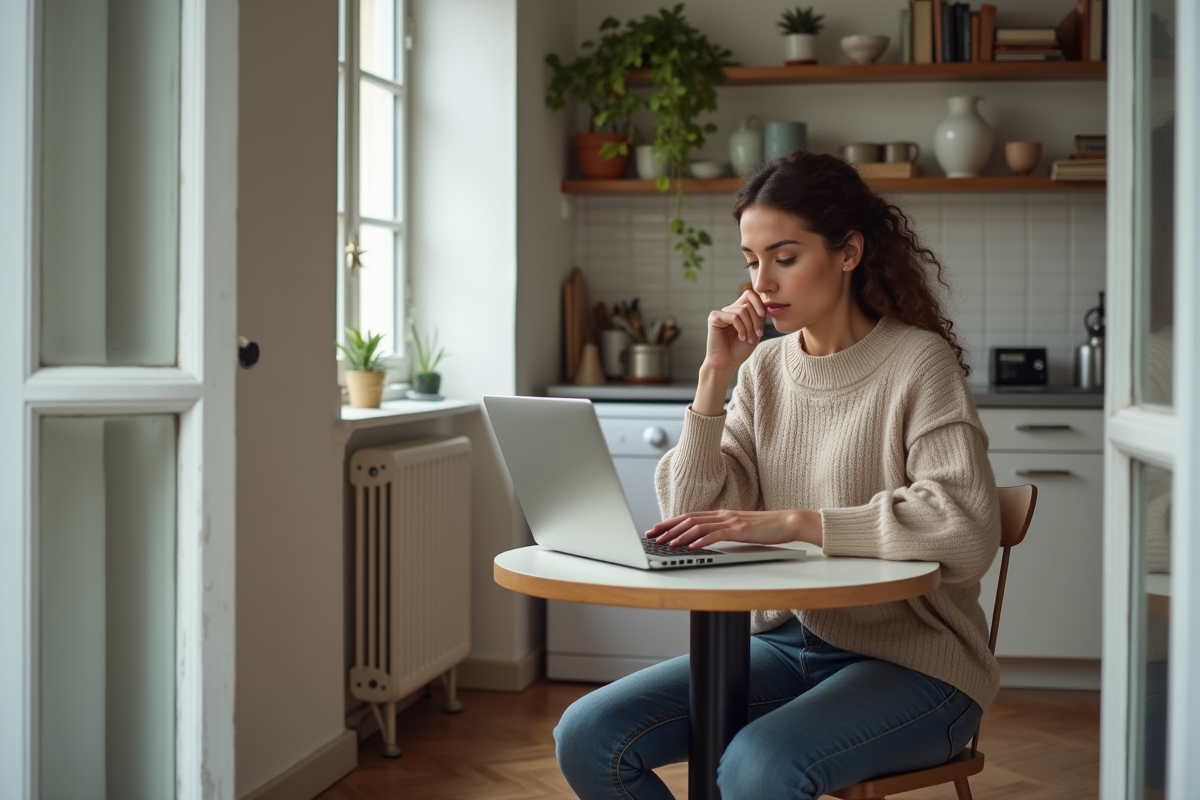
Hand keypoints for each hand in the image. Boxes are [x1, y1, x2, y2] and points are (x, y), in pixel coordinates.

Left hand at [645, 509, 822, 549]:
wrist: (788, 522)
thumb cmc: (766, 528)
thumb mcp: (740, 529)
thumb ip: (723, 531)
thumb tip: (705, 540)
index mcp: (722, 514)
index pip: (690, 517)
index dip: (671, 522)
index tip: (656, 528)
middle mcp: (723, 515)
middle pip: (689, 519)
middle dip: (668, 527)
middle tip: (652, 534)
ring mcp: (731, 521)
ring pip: (699, 526)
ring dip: (680, 535)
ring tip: (666, 543)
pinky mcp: (740, 530)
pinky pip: (716, 534)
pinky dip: (701, 540)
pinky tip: (691, 546)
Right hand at [703, 290, 766, 372]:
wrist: (727, 363)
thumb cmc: (740, 350)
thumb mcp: (755, 331)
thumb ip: (758, 316)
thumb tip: (764, 302)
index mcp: (738, 310)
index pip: (750, 295)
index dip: (759, 302)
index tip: (763, 316)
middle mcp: (729, 309)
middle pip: (748, 304)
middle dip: (756, 320)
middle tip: (757, 335)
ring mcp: (721, 313)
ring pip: (742, 311)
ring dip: (749, 326)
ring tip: (748, 339)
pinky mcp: (714, 318)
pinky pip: (733, 317)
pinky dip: (741, 328)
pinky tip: (741, 337)